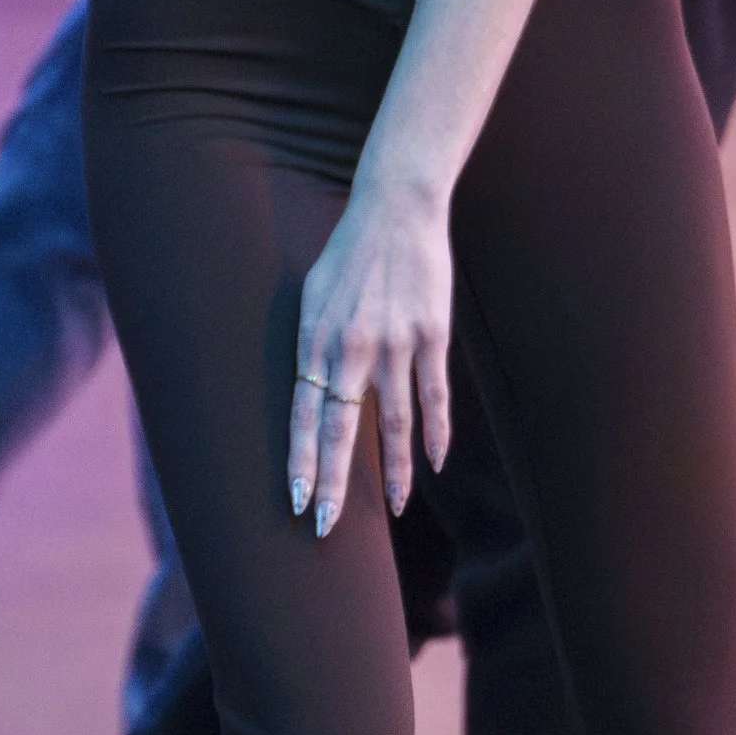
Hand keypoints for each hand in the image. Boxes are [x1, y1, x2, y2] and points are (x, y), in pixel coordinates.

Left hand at [287, 178, 453, 536]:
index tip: (299, 502)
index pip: (302, 414)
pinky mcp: (432, 334)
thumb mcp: (313, 296)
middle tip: (329, 527)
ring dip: (395, 470)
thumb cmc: (348, 253)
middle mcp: (352, 345)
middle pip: (341, 429)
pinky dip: (435, 432)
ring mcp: (395, 341)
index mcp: (315, 338)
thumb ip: (312, 347)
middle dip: (335, 483)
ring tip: (397, 508)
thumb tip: (310, 396)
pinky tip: (435, 461)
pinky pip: (433, 394)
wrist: (396, 207)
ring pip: (394, 421)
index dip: (302, 461)